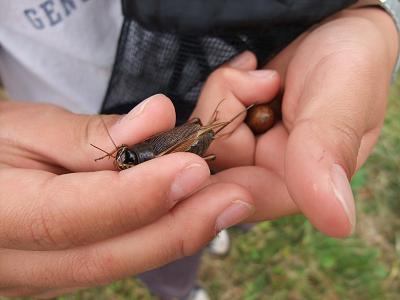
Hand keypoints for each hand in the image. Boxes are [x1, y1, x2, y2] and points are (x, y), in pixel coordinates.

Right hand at [0, 96, 254, 296]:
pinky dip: (157, 238)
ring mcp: (37, 278)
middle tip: (234, 199)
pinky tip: (191, 214)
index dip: (138, 196)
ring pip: (116, 265)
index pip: (71, 216)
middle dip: (177, 228)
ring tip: (225, 205)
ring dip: (176, 235)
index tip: (193, 168)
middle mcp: (15, 264)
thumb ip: (93, 134)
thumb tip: (158, 121)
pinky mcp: (59, 275)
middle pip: (104, 256)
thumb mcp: (28, 127)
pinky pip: (116, 260)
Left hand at [204, 7, 397, 237]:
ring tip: (256, 71)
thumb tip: (338, 224)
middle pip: (209, 165)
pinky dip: (220, 87)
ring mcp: (247, 150)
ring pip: (202, 137)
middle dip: (224, 115)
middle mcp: (267, 173)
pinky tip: (246, 70)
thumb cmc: (350, 65)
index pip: (239, 197)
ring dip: (224, 94)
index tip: (230, 126)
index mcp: (298, 186)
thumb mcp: (342, 103)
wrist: (336, 31)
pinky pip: (202, 116)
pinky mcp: (233, 126)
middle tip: (258, 82)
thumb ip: (328, 155)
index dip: (217, 171)